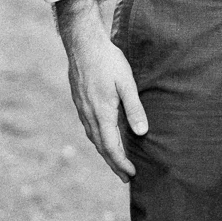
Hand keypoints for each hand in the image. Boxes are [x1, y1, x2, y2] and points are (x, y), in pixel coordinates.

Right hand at [53, 0, 147, 182]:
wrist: (83, 43)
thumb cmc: (108, 60)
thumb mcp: (127, 83)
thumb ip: (134, 108)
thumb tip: (142, 133)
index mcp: (101, 113)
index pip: (111, 146)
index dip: (121, 163)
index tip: (131, 174)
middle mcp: (89, 114)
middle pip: (101, 146)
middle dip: (114, 163)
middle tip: (126, 177)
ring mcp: (82, 108)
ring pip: (93, 137)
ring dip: (106, 152)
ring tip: (117, 161)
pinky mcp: (80, 101)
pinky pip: (89, 127)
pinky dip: (99, 138)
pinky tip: (104, 137)